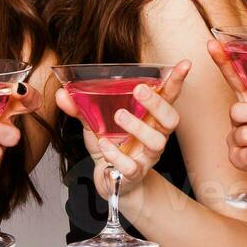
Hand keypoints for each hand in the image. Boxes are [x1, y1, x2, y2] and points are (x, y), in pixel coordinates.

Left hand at [55, 60, 191, 200]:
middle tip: (140, 89)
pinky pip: (131, 166)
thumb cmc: (111, 147)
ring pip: (156, 142)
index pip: (168, 97)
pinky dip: (117, 155)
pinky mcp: (134, 174)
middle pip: (170, 119)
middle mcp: (155, 136)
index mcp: (150, 118)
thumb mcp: (95, 123)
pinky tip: (105, 145)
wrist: (110, 182)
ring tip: (119, 116)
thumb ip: (81, 107)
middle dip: (158, 103)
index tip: (184, 64)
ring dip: (138, 127)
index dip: (177, 81)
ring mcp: (147, 156)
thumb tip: (62, 92)